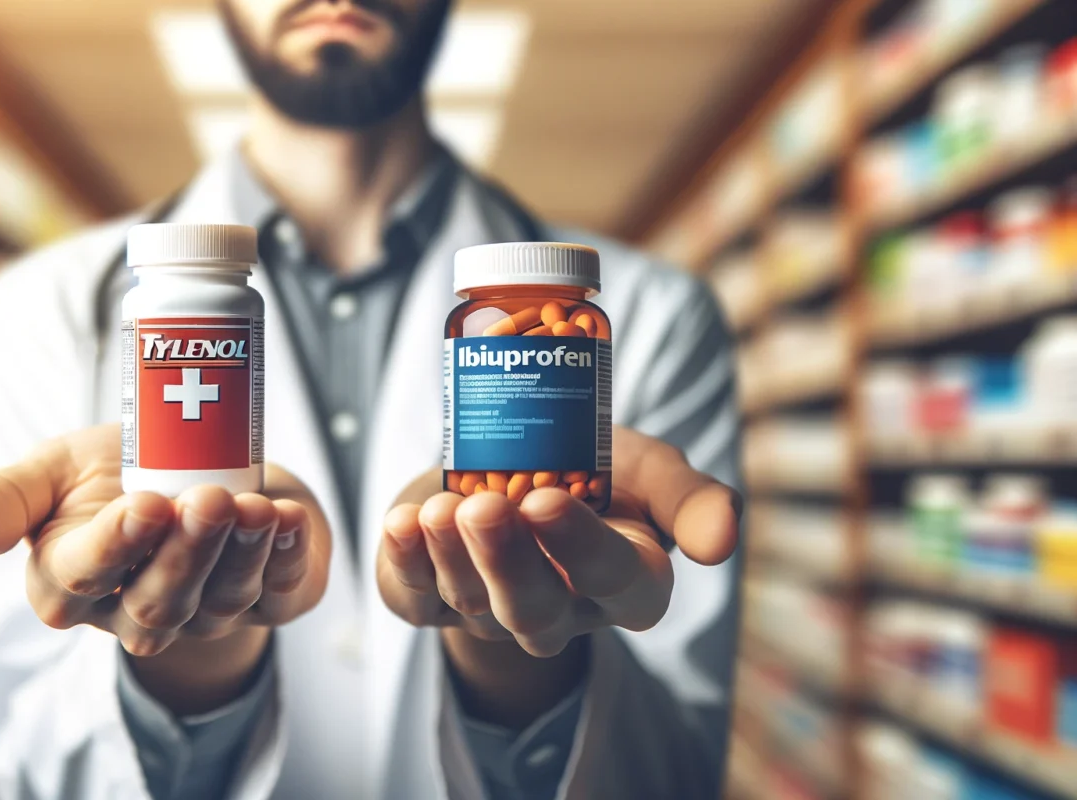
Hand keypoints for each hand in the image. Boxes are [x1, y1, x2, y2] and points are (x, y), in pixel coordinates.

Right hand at [0, 424, 330, 657]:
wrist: (204, 467)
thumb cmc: (122, 469)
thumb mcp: (55, 469)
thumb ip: (7, 496)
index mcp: (71, 584)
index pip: (84, 580)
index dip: (117, 548)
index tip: (146, 504)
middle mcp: (133, 613)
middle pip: (159, 605)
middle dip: (188, 554)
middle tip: (210, 501)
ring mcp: (203, 615)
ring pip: (221, 601)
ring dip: (242, 556)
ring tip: (257, 508)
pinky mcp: (265, 602)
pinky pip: (277, 594)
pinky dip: (288, 560)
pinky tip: (291, 521)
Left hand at [378, 425, 739, 657]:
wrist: (506, 468)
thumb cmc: (588, 467)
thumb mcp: (647, 470)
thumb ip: (690, 499)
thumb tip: (722, 543)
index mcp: (624, 580)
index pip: (617, 582)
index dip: (581, 550)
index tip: (547, 501)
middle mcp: (560, 609)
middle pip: (536, 610)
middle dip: (507, 561)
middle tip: (483, 508)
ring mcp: (490, 612)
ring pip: (473, 604)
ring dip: (452, 556)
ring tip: (436, 510)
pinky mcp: (430, 598)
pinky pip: (415, 598)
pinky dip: (404, 562)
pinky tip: (401, 526)